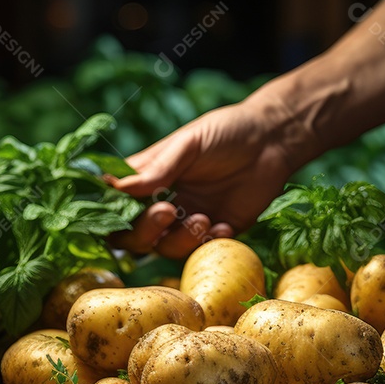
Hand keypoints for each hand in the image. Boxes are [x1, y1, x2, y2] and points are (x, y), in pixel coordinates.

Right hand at [108, 102, 296, 258]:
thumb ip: (157, 168)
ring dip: (181, 239)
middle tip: (168, 212)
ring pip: (166, 248)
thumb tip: (117, 187)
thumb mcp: (188, 144)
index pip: (115, 203)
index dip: (112, 213)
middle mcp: (162, 201)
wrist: (273, 141)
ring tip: (204, 219)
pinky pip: (201, 251)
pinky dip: (209, 243)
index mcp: (147, 177)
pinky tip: (224, 225)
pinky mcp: (215, 232)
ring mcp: (187, 220)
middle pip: (134, 235)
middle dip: (146, 231)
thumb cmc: (226, 132)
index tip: (122, 211)